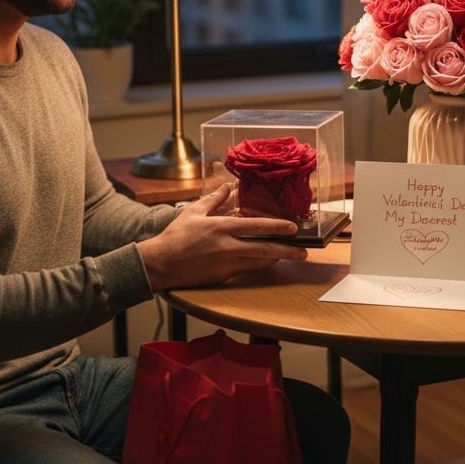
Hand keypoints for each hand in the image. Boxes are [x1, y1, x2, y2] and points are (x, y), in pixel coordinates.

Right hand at [137, 184, 307, 290]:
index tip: (294, 228)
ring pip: (259, 263)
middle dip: (288, 251)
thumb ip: (215, 199)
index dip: (278, 228)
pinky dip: (259, 265)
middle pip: (265, 250)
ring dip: (275, 259)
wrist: (160, 264)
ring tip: (289, 254)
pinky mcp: (223, 276)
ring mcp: (226, 264)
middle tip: (304, 252)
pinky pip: (247, 270)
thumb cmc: (176, 236)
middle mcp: (228, 247)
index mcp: (222, 228)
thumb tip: (229, 186)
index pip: (257, 227)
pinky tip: (266, 260)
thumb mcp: (194, 212)